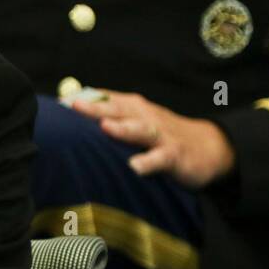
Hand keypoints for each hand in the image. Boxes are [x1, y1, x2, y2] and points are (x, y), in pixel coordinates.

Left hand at [70, 90, 235, 188]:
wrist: (209, 146)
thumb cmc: (160, 132)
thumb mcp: (135, 118)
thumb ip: (107, 114)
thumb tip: (70, 109)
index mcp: (131, 107)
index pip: (104, 100)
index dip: (82, 100)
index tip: (58, 105)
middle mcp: (144, 116)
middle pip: (117, 110)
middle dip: (95, 108)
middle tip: (74, 107)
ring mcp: (159, 135)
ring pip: (139, 129)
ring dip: (123, 128)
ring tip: (105, 128)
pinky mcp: (173, 155)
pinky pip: (159, 158)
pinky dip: (148, 162)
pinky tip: (135, 168)